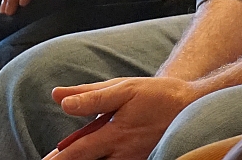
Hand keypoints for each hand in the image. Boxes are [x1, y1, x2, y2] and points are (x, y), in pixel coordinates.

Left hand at [50, 76, 195, 159]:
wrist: (190, 107)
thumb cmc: (156, 95)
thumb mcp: (124, 88)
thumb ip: (91, 96)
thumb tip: (60, 98)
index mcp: (115, 135)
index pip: (77, 153)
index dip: (57, 159)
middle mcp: (122, 154)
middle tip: (51, 159)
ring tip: (68, 155)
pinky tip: (94, 154)